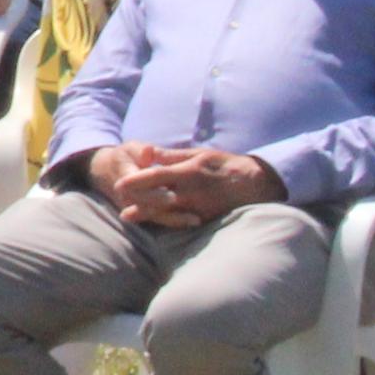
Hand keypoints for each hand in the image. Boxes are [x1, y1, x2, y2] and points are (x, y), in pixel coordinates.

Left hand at [102, 143, 280, 227]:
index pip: (156, 176)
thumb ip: (172, 156)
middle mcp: (192, 192)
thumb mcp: (200, 154)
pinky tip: (154, 222)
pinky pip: (182, 221)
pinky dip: (166, 221)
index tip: (119, 184)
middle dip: (137, 201)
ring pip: (167, 213)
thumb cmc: (225, 165)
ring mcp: (199, 208)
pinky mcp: (206, 219)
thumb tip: (148, 152)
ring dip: (147, 215)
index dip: (136, 181)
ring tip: (127, 216)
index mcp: (188, 172)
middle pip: (158, 199)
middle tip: (117, 201)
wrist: (256, 184)